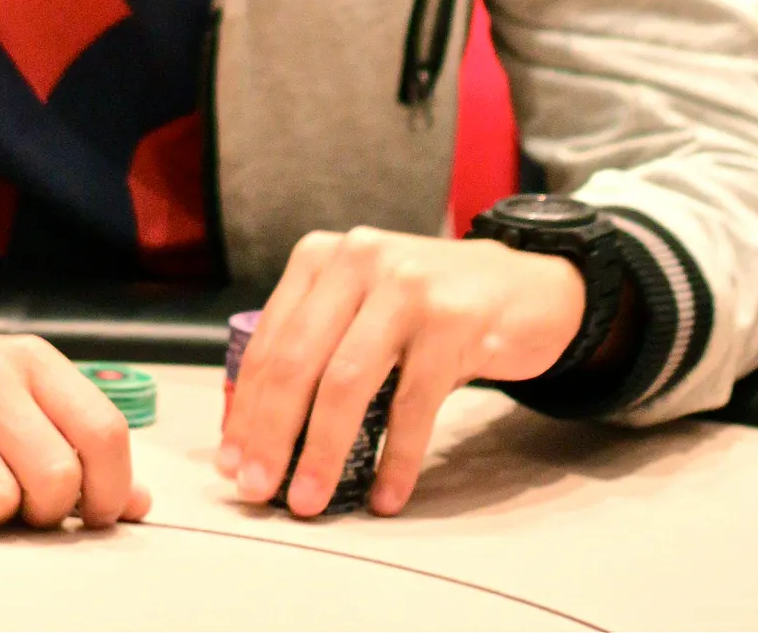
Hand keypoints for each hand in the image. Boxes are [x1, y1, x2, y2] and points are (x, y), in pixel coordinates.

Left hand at [217, 228, 585, 517]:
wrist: (525, 287)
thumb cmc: (429, 308)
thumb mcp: (363, 306)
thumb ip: (317, 347)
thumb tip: (258, 433)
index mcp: (322, 256)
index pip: (269, 341)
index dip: (247, 408)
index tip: (232, 465)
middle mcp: (358, 260)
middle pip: (298, 362)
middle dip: (272, 436)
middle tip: (258, 491)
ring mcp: (406, 287)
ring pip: (346, 383)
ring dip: (324, 453)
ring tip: (310, 501)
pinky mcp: (453, 321)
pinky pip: (411, 406)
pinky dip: (394, 460)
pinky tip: (384, 496)